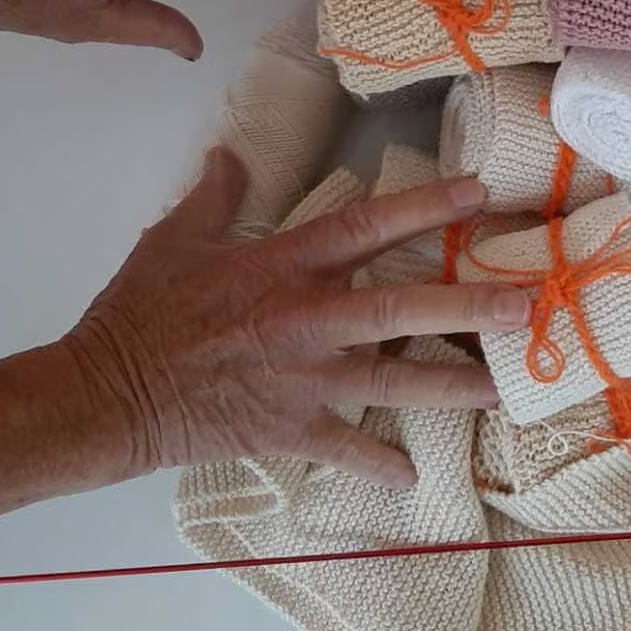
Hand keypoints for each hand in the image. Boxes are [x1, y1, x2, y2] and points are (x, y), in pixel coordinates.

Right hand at [62, 149, 528, 485]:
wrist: (104, 394)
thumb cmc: (139, 312)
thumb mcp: (174, 240)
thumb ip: (214, 196)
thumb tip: (229, 154)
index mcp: (283, 265)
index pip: (366, 227)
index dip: (425, 207)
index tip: (479, 194)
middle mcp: (306, 319)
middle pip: (401, 307)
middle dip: (467, 305)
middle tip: (525, 304)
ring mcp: (303, 379)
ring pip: (393, 380)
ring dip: (452, 384)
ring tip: (505, 388)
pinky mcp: (288, 429)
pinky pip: (344, 449)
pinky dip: (377, 463)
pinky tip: (412, 476)